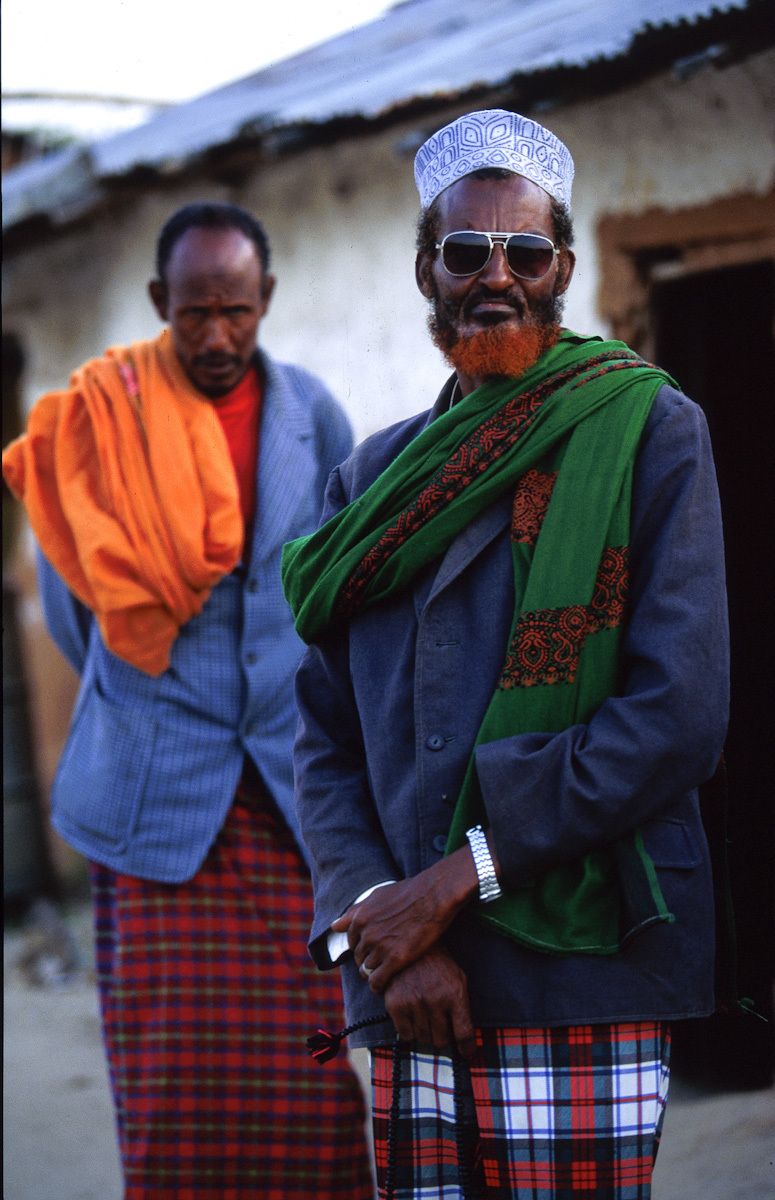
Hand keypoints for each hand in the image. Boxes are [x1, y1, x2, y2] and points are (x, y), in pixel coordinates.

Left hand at [332, 848, 478, 993]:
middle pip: (359, 957)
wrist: (434, 895)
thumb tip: (335, 925)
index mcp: (360, 918)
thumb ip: (354, 912)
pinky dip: (378, 986)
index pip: (352, 942)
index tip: (373, 950)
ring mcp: (380, 947)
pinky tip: (384, 987)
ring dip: (373, 973)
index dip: (362, 947)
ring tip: (385, 974)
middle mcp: (367, 934)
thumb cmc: (409, 893)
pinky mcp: (396, 959)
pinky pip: (378, 981)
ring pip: (367, 970)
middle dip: (367, 960)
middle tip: (381, 962)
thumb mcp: (377, 897)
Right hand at [383, 944, 475, 1060]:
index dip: (467, 1048)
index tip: (467, 1053)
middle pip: (441, 1041)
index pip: (464, 1033)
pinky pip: (405, 1035)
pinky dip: (409, 1031)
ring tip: (425, 1018)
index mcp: (454, 994)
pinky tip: (411, 1017)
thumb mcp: (458, 979)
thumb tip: (468, 1040)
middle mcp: (435, 1000)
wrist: (410, 945)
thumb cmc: (439, 965)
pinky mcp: (396, 1004)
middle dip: (441, 1037)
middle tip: (439, 1027)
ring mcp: (414, 1003)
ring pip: (423, 1039)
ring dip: (425, 1033)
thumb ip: (463, 1007)